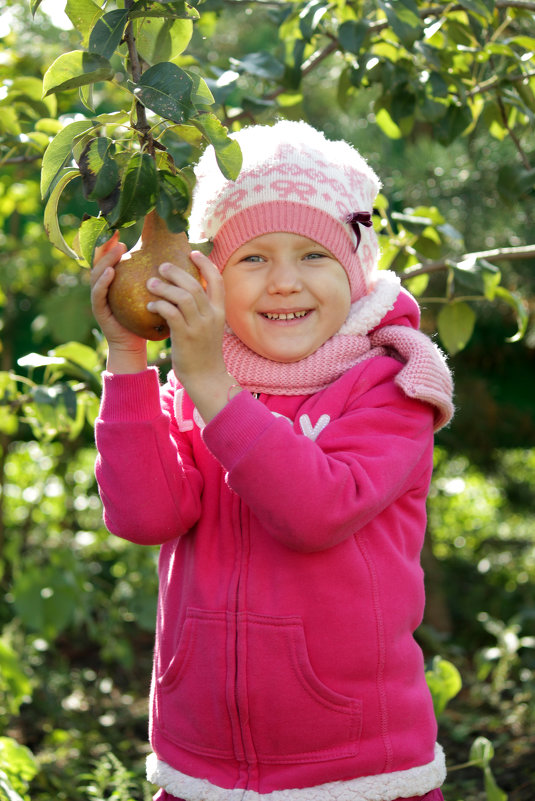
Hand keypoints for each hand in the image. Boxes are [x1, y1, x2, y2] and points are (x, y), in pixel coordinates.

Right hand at [91, 232, 147, 372]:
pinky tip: (111, 272)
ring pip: (97, 274)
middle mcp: (104, 286)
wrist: (136, 344)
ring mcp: (99, 298)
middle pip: (100, 261)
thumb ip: (157, 277)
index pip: (112, 258)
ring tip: (117, 249)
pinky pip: (98, 294)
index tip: (120, 228)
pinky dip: (103, 282)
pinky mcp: (99, 311)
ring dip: (106, 260)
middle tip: (117, 234)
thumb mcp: (153, 293)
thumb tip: (177, 256)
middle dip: (106, 246)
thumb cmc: (147, 318)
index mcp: (116, 281)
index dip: (112, 243)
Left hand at [146, 251, 236, 420]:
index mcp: (219, 312)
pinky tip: (150, 305)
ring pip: (182, 296)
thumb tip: (186, 292)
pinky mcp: (185, 337)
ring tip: (150, 284)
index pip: (217, 280)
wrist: (206, 378)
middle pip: (195, 285)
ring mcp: (199, 326)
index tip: (192, 253)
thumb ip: (201, 310)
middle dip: (177, 272)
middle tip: (161, 267)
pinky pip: (171, 313)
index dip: (206, 264)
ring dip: (164, 287)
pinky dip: (159, 305)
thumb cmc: (203, 352)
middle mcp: (211, 316)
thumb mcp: (208, 328)